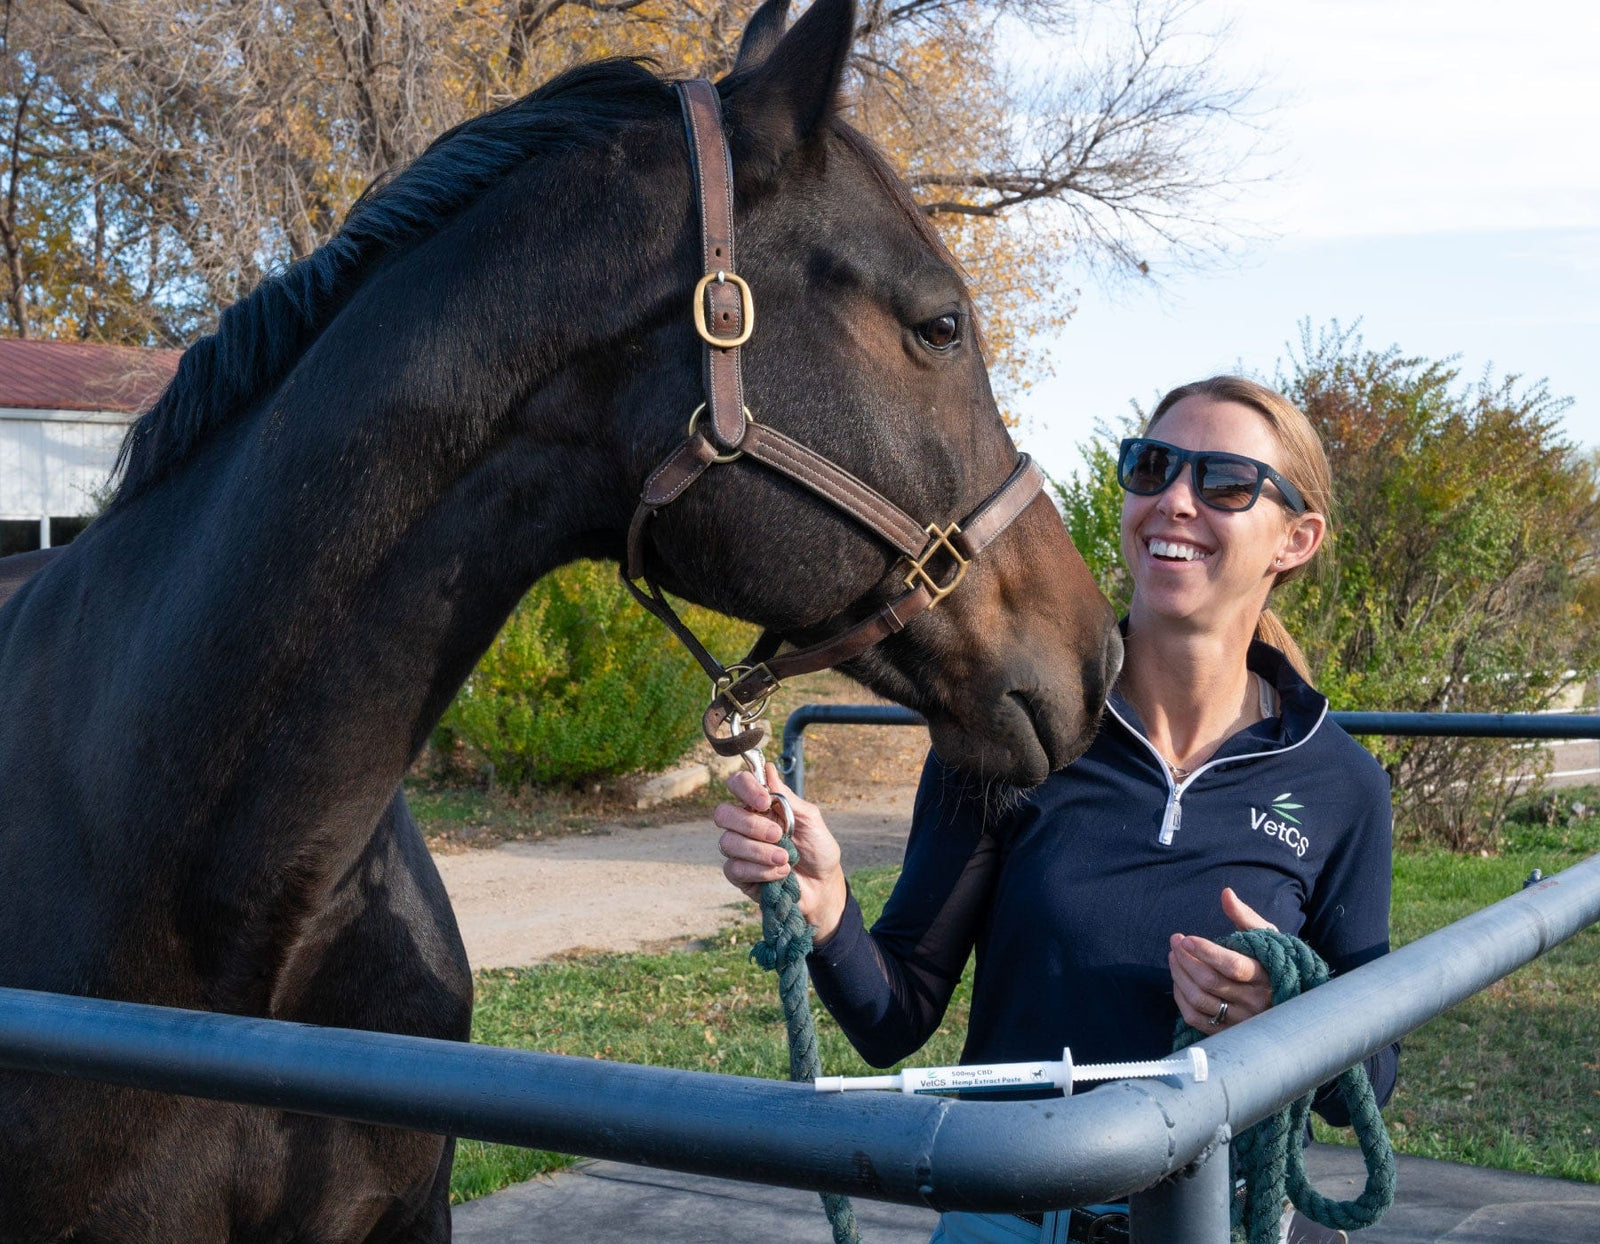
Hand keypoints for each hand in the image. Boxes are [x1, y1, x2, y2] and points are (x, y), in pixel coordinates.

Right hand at [714, 763, 848, 942]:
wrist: (823, 885)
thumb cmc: (817, 849)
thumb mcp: (810, 819)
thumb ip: (788, 797)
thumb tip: (768, 768)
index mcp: (760, 805)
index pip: (738, 784)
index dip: (745, 788)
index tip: (765, 801)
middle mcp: (744, 824)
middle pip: (723, 814)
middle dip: (751, 825)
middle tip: (779, 835)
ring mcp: (739, 850)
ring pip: (729, 843)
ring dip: (760, 852)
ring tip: (786, 860)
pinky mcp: (739, 875)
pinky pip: (735, 868)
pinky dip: (759, 870)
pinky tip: (780, 874)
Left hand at [1169, 887, 1276, 1030]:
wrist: (1289, 999)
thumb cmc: (1272, 961)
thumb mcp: (1266, 938)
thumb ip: (1245, 916)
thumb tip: (1226, 893)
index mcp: (1266, 975)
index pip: (1232, 965)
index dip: (1206, 951)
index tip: (1186, 938)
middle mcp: (1255, 1001)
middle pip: (1210, 981)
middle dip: (1186, 958)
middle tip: (1175, 941)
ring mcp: (1241, 1019)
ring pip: (1200, 999)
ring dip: (1179, 976)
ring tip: (1173, 956)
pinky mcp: (1228, 1031)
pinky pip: (1196, 1018)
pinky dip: (1181, 998)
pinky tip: (1178, 980)